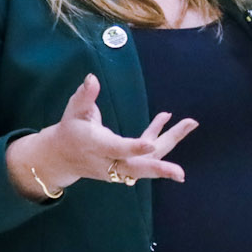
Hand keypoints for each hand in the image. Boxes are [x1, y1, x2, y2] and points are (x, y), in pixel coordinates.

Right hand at [6, 74, 196, 196]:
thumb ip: (84, 96)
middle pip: (137, 167)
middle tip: (180, 173)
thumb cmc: (69, 131)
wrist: (61, 158)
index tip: (150, 144)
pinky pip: (148, 155)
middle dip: (159, 169)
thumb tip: (92, 78)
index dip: (134, 147)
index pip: (117, 149)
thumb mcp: (73, 112)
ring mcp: (120, 166)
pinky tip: (169, 118)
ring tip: (190, 123)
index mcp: (96, 146)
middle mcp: (110, 161)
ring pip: (149, 161)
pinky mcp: (127, 165)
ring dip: (170, 142)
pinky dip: (162, 138)